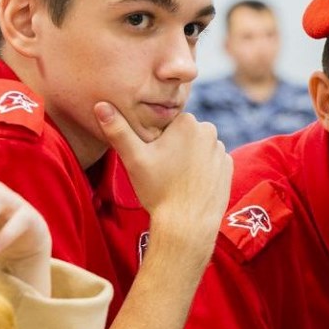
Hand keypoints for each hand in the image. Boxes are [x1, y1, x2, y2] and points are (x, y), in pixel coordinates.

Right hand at [94, 102, 231, 256]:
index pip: (166, 125)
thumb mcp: (133, 159)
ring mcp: (221, 150)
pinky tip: (190, 185)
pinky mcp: (228, 168)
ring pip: (197, 149)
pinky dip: (201, 171)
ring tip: (175, 181)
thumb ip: (118, 130)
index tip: (152, 159)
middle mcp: (209, 131)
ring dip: (187, 159)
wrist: (187, 224)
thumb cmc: (158, 190)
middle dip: (173, 149)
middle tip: (162, 172)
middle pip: (183, 135)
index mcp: (186, 122)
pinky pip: (210, 163)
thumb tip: (100, 105)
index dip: (156, 142)